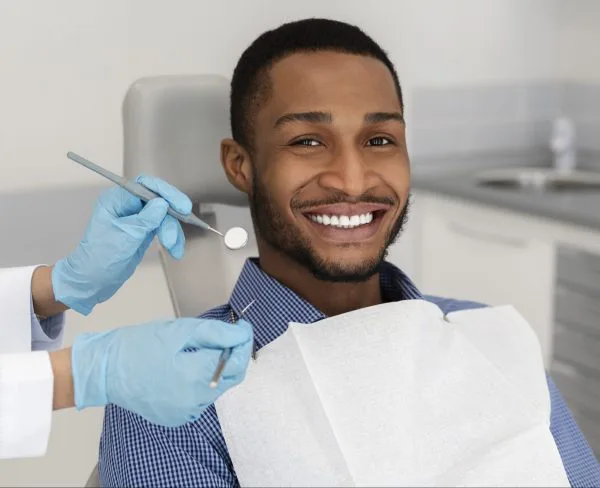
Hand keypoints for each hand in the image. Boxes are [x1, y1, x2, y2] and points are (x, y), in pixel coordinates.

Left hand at [52, 175, 191, 314]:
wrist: (93, 280)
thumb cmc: (100, 258)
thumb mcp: (125, 237)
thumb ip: (145, 219)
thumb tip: (163, 203)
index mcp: (116, 200)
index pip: (146, 186)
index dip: (166, 194)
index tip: (182, 207)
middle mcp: (127, 205)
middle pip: (159, 200)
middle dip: (170, 219)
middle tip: (174, 237)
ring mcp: (137, 217)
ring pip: (165, 216)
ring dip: (172, 232)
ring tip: (174, 249)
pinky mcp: (145, 230)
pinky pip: (164, 228)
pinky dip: (172, 238)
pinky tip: (175, 251)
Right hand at [71, 317, 252, 426]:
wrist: (103, 371)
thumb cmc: (138, 345)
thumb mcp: (180, 331)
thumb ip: (216, 334)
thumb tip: (243, 335)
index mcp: (196, 377)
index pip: (238, 362)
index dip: (244, 342)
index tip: (243, 327)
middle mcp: (194, 401)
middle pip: (231, 378)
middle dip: (233, 355)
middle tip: (225, 336)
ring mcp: (185, 413)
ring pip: (217, 388)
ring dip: (217, 369)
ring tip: (199, 351)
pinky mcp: (177, 418)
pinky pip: (201, 399)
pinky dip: (201, 383)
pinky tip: (186, 368)